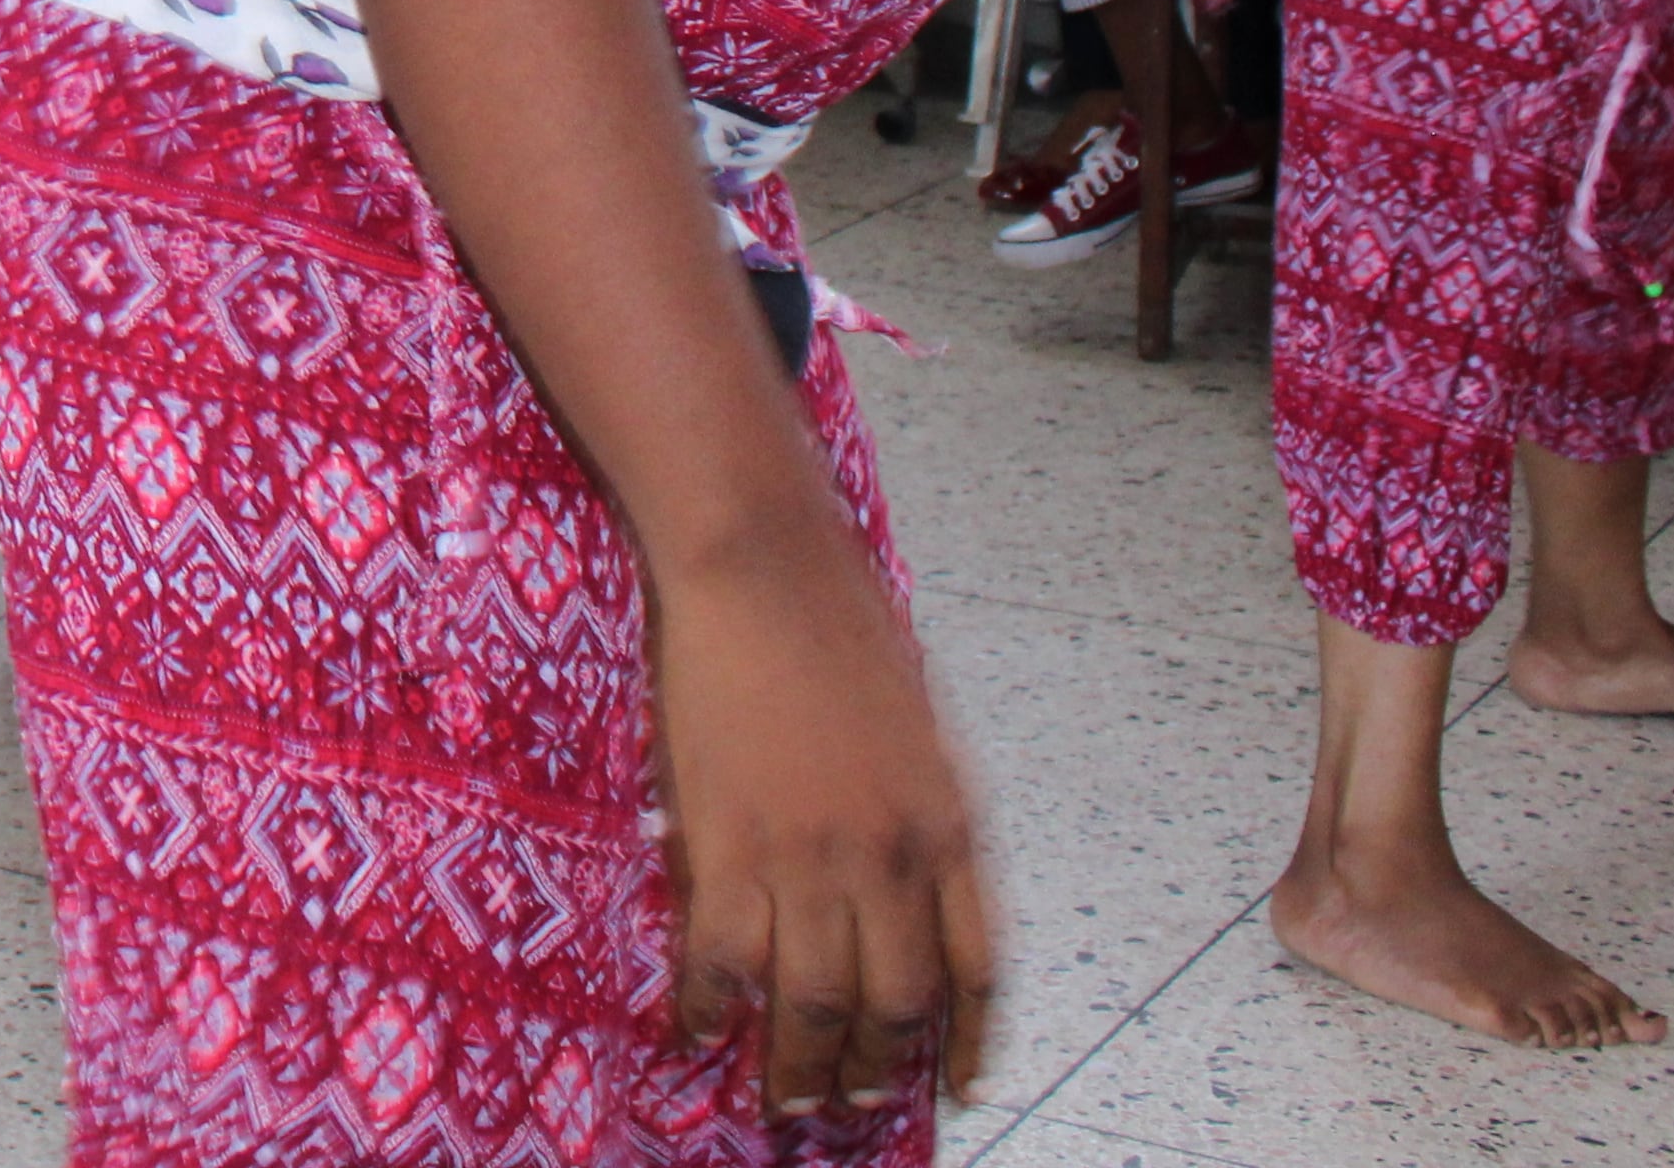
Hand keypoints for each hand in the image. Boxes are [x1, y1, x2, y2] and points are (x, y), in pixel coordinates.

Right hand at [650, 535, 996, 1122]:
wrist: (765, 566)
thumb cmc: (840, 626)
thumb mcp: (919, 729)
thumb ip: (920, 816)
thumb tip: (895, 892)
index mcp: (951, 827)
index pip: (976, 968)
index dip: (969, 1042)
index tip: (956, 1086)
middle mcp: (891, 857)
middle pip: (894, 1003)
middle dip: (872, 1071)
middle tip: (845, 1107)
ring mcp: (810, 855)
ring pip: (813, 1003)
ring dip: (798, 1066)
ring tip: (783, 1100)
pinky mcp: (729, 842)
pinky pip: (723, 959)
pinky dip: (708, 1008)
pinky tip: (697, 1029)